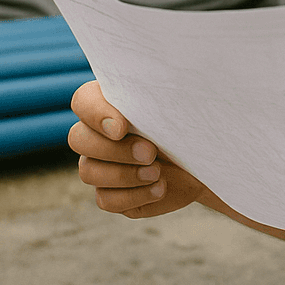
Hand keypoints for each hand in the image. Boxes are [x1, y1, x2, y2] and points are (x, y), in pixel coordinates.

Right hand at [68, 80, 206, 218]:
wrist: (207, 163)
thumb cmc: (191, 127)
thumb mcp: (179, 108)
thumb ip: (159, 96)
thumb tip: (154, 85)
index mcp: (111, 104)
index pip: (82, 100)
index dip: (95, 114)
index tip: (122, 127)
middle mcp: (98, 134)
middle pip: (78, 139)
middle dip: (114, 149)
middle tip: (150, 153)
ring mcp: (101, 165)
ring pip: (88, 171)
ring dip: (124, 175)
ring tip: (158, 172)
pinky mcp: (111, 194)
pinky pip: (105, 199)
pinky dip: (133, 196)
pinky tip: (159, 188)